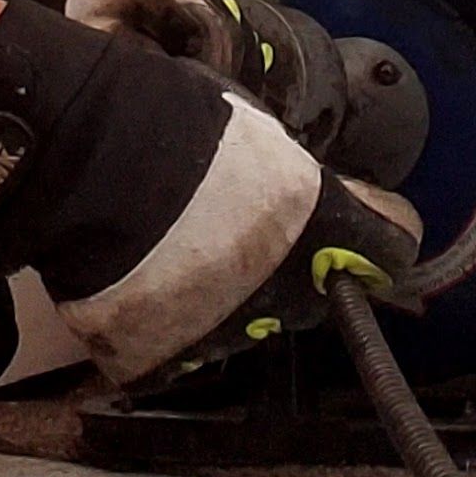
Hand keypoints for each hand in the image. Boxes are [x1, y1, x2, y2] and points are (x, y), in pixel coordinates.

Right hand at [0, 0, 421, 385]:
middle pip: (318, 291)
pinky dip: (166, 322)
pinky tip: (143, 281)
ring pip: (249, 321)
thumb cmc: (168, 120)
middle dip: (293, 262)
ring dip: (231, 293)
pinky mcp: (163, 356)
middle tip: (243, 221)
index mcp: (322, 226)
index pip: (395, 248)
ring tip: (181, 246)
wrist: (80, 152)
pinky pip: (178, 347)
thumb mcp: (259, 128)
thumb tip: (337, 192)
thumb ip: (304, 176)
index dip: (378, 227)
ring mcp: (225, 332)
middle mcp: (288, 293)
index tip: (365, 214)